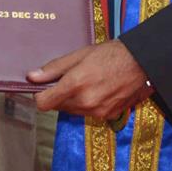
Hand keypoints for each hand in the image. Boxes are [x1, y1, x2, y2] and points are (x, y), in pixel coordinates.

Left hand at [27, 40, 151, 120]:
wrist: (139, 62)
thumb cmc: (109, 54)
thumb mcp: (78, 55)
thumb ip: (53, 69)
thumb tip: (32, 77)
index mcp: (75, 84)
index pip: (43, 103)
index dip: (40, 95)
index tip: (43, 87)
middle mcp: (85, 102)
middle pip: (57, 107)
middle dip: (58, 95)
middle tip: (68, 79)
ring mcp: (97, 111)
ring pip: (72, 111)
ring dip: (72, 100)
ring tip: (86, 82)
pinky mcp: (107, 116)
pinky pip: (87, 113)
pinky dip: (87, 104)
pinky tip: (97, 90)